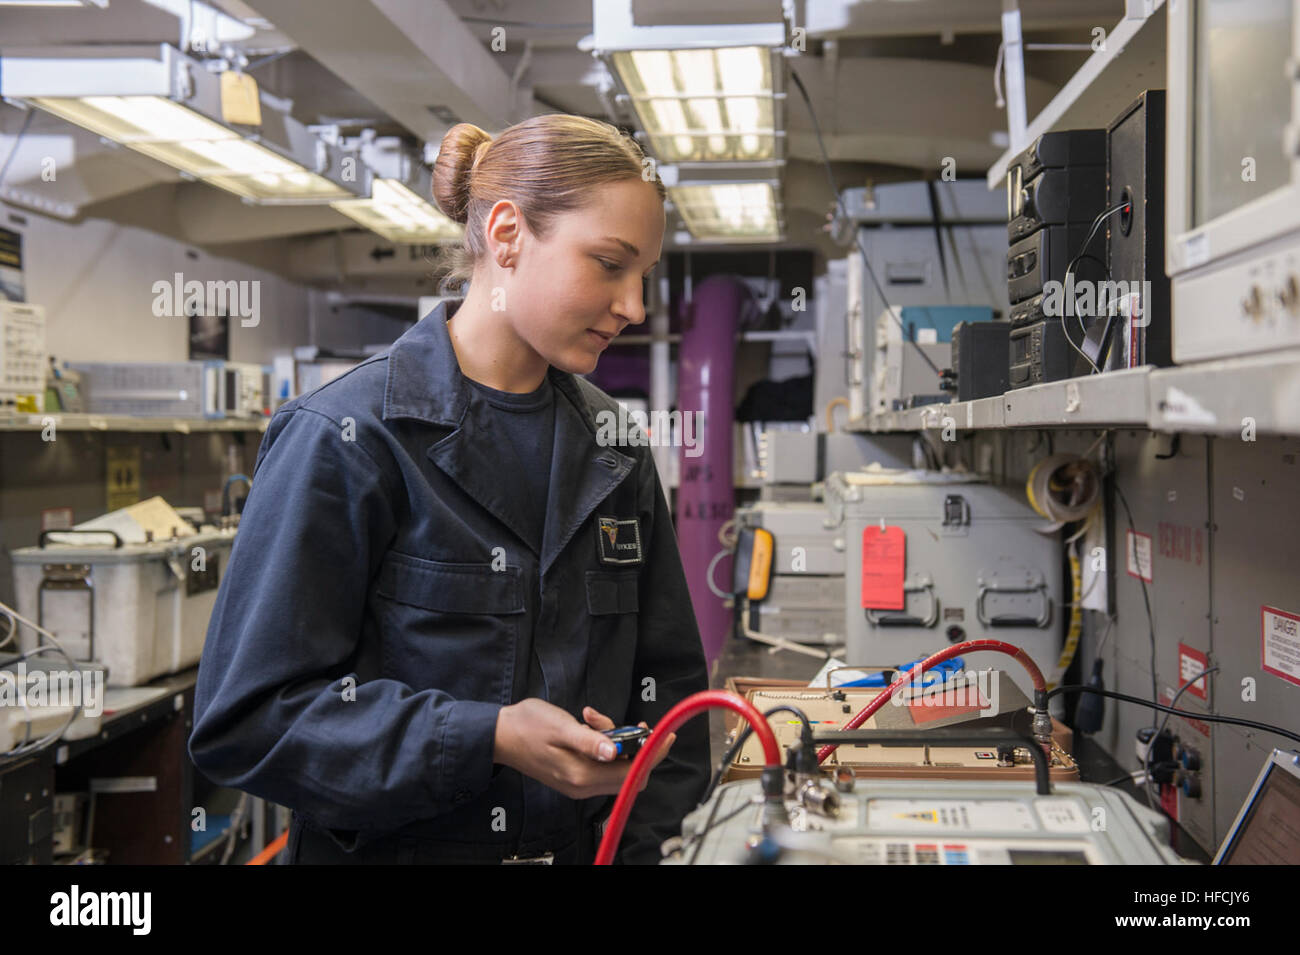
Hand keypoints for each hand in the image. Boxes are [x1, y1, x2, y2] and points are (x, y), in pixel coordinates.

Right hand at [493, 699, 652, 799]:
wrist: (499, 735)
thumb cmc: (527, 726)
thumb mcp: (561, 727)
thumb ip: (590, 740)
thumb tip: (615, 751)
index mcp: (582, 776)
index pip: (632, 772)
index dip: (653, 754)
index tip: (667, 735)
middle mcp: (583, 785)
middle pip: (628, 772)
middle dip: (634, 745)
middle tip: (632, 723)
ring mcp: (578, 782)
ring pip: (615, 765)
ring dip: (614, 739)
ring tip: (592, 717)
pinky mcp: (575, 774)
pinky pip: (601, 762)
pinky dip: (602, 742)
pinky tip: (587, 722)